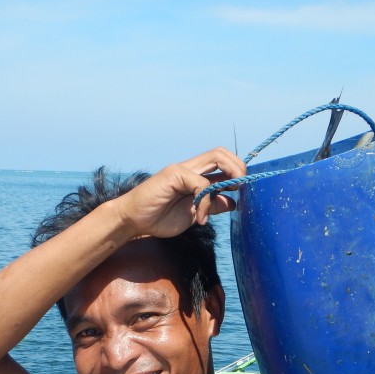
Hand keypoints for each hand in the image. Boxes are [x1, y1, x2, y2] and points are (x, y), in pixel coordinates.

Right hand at [114, 148, 245, 238]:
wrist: (133, 220)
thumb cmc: (158, 217)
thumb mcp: (192, 215)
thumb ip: (211, 206)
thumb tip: (232, 202)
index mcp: (195, 176)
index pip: (222, 163)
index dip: (236, 172)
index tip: (240, 192)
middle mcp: (190, 168)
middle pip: (222, 153)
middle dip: (239, 167)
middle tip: (240, 189)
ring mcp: (182, 169)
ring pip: (216, 157)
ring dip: (231, 174)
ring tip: (230, 195)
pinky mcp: (174, 174)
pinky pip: (201, 184)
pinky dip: (206, 202)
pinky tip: (200, 219)